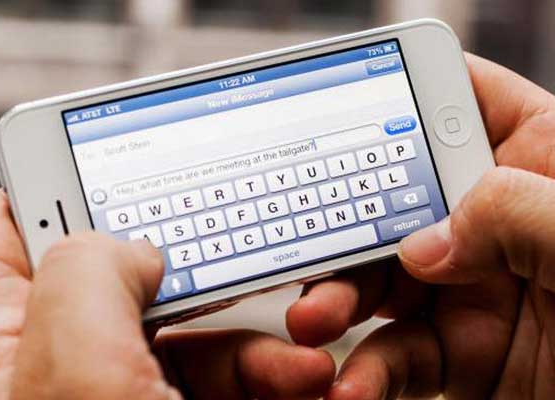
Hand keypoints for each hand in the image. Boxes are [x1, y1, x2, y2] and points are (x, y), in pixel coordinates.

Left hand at [0, 191, 334, 399]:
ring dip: (252, 337)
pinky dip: (267, 375)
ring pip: (186, 329)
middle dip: (192, 272)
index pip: (4, 233)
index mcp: (0, 345)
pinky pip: (221, 376)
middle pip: (117, 275)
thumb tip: (129, 245)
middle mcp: (57, 365)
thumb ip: (87, 277)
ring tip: (302, 361)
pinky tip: (305, 385)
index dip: (52, 185)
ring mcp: (120, 396)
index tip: (112, 160)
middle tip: (235, 258)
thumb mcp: (77, 379)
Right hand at [286, 54, 554, 398]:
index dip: (410, 90)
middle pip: (398, 201)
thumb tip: (423, 243)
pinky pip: (396, 357)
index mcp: (540, 168)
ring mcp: (472, 292)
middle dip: (347, 223)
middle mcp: (496, 226)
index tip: (349, 106)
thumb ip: (515, 213)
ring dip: (338, 300)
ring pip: (382, 283)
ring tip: (314, 318)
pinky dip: (366, 373)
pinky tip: (351, 385)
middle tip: (314, 246)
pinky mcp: (461, 356)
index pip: (468, 103)